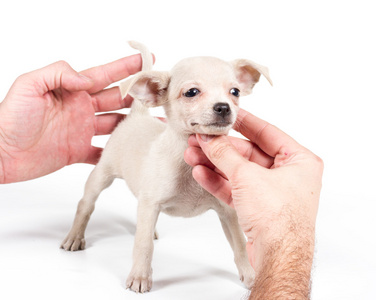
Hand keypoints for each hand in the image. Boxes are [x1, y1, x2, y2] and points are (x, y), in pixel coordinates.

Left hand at [0, 55, 141, 183]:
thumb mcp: (28, 85)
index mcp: (73, 91)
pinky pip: (102, 152)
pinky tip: (130, 152)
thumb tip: (88, 79)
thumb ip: (58, 74)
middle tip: (158, 93)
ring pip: (115, 125)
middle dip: (138, 94)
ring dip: (133, 124)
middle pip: (117, 99)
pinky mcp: (77, 152)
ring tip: (153, 122)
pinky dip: (116, 153)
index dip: (126, 67)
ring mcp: (81, 131)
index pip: (105, 76)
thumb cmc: (8, 117)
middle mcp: (81, 109)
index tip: (146, 60)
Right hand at [184, 108, 322, 269]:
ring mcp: (272, 192)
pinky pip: (235, 188)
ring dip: (215, 163)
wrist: (277, 258)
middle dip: (221, 147)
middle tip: (199, 139)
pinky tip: (200, 173)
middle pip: (248, 153)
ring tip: (192, 154)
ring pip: (239, 171)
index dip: (244, 122)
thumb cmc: (278, 217)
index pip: (267, 132)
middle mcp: (288, 175)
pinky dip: (218, 181)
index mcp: (298, 160)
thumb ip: (225, 154)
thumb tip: (209, 139)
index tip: (225, 115)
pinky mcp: (258, 208)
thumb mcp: (247, 176)